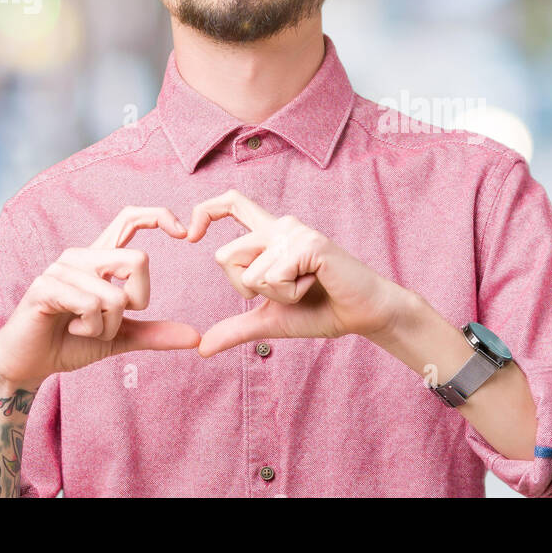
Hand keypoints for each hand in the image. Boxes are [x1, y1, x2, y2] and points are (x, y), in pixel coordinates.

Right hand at [0, 206, 200, 389]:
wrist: (29, 365)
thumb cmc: (70, 343)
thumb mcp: (120, 338)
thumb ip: (155, 334)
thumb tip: (196, 338)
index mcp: (99, 259)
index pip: (130, 218)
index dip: (158, 216)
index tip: (184, 234)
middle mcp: (81, 256)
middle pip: (139, 260)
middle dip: (136, 303)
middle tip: (109, 322)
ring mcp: (61, 269)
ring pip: (115, 294)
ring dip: (108, 326)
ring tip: (84, 329)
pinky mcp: (45, 287)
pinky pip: (90, 304)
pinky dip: (90, 328)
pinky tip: (71, 329)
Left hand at [184, 190, 413, 356]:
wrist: (362, 315)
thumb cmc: (322, 311)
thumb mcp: (270, 320)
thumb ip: (236, 328)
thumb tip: (201, 349)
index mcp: (269, 234)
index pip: (230, 203)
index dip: (204, 211)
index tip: (189, 235)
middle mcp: (280, 226)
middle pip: (224, 256)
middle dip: (247, 290)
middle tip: (287, 290)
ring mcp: (294, 232)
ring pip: (249, 273)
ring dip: (275, 295)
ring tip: (306, 286)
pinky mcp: (309, 244)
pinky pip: (273, 277)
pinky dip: (290, 294)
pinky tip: (315, 284)